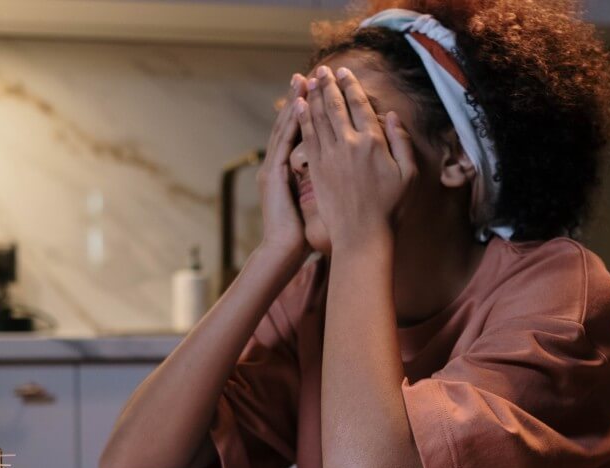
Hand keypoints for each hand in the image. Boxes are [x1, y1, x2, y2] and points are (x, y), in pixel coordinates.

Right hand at [257, 73, 310, 262]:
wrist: (284, 251)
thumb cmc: (302, 233)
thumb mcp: (311, 200)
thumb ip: (318, 180)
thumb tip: (335, 166)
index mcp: (288, 169)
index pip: (300, 133)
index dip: (309, 111)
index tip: (320, 90)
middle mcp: (278, 164)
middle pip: (290, 124)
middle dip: (300, 98)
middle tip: (308, 74)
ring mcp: (274, 168)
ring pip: (285, 128)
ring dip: (294, 103)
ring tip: (302, 80)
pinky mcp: (275, 176)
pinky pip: (285, 144)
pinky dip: (292, 125)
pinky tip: (300, 107)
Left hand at [296, 65, 416, 250]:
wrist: (362, 235)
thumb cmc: (390, 208)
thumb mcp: (408, 174)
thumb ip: (402, 142)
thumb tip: (391, 116)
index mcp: (373, 142)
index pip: (359, 105)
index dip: (351, 86)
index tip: (344, 72)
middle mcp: (349, 144)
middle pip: (335, 106)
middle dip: (327, 84)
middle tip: (322, 70)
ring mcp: (329, 155)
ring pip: (318, 117)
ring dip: (312, 96)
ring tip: (308, 81)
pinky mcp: (316, 168)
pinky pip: (307, 136)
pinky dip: (302, 118)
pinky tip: (298, 107)